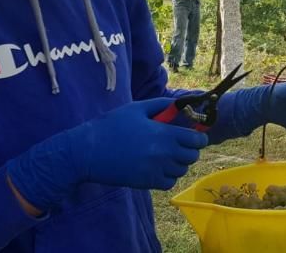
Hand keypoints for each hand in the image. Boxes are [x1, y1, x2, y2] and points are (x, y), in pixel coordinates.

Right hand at [7, 98, 208, 210]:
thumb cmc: (110, 126)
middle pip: (192, 156)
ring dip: (178, 163)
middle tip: (178, 143)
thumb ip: (161, 105)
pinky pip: (169, 182)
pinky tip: (157, 166)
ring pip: (181, 170)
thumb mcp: (136, 109)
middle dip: (189, 149)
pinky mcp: (146, 183)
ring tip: (166, 154)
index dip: (198, 136)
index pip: (197, 140)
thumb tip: (180, 103)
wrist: (86, 152)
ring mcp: (155, 171)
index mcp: (164, 134)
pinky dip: (168, 176)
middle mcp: (164, 155)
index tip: (192, 133)